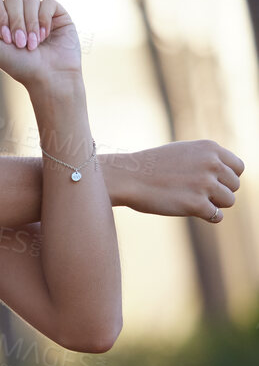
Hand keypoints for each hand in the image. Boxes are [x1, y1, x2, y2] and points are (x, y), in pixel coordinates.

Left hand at [0, 0, 80, 91]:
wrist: (48, 76)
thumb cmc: (18, 64)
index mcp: (1, 20)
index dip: (0, 18)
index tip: (6, 39)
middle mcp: (19, 13)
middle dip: (14, 21)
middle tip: (19, 43)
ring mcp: (37, 11)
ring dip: (29, 24)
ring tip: (33, 44)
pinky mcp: (56, 12)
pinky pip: (47, 2)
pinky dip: (43, 20)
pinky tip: (45, 35)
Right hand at [114, 139, 241, 222]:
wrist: (127, 177)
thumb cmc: (150, 166)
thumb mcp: (182, 152)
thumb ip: (206, 159)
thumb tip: (226, 174)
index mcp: (210, 149)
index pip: (238, 167)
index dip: (226, 178)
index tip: (211, 183)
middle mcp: (212, 164)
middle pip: (235, 185)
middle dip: (219, 192)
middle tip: (196, 193)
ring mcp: (205, 185)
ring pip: (229, 201)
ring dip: (214, 204)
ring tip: (192, 201)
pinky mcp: (196, 204)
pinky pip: (217, 216)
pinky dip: (208, 216)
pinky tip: (191, 211)